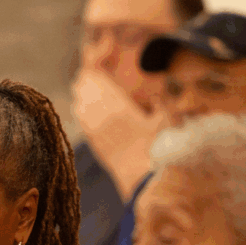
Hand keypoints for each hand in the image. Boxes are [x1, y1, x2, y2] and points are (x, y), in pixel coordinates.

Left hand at [73, 69, 169, 199]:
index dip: (97, 75)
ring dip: (81, 94)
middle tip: (85, 72)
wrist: (141, 179)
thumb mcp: (167, 123)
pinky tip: (78, 106)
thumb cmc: (158, 150)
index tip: (94, 66)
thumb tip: (156, 96)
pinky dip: (79, 111)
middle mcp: (104, 119)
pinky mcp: (94, 144)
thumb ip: (161, 105)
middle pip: (89, 93)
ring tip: (80, 85)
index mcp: (121, 110)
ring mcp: (96, 132)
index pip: (104, 86)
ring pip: (81, 106)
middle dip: (87, 82)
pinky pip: (82, 122)